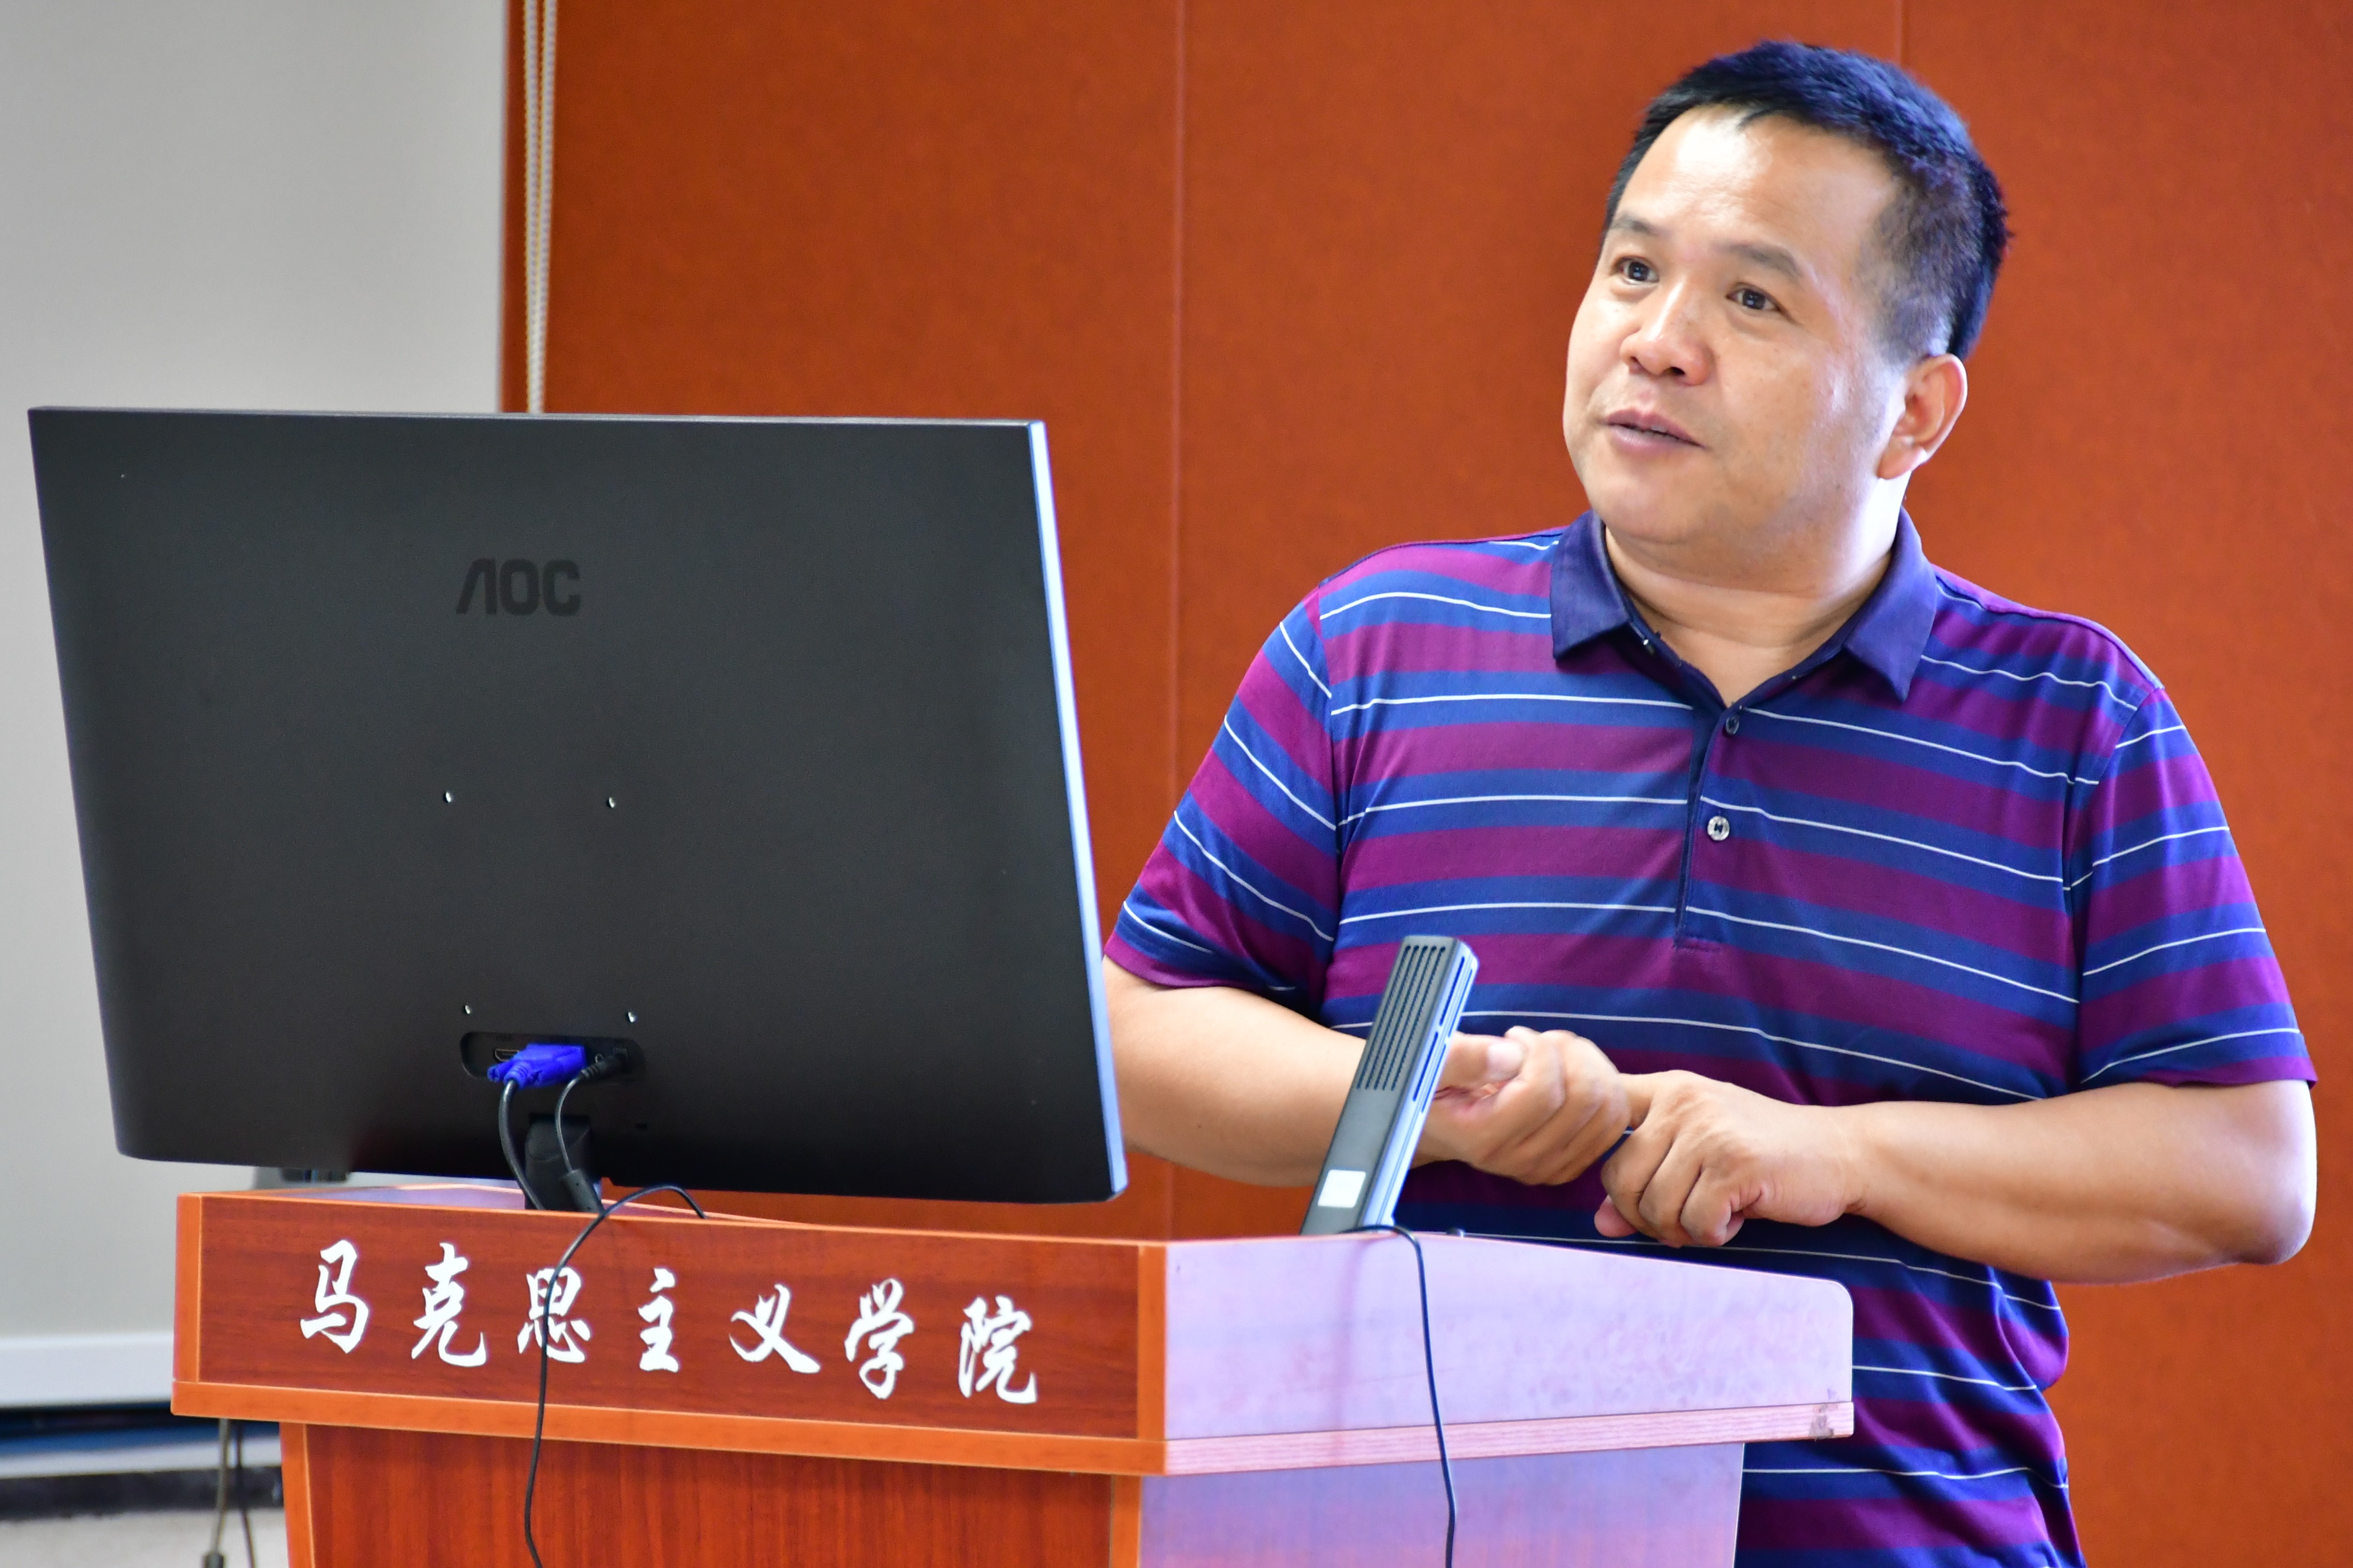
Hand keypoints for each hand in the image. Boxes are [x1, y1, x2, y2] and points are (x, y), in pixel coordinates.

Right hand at [1416, 1026, 1628, 1185]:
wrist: (1436, 1123)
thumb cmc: (1433, 1085)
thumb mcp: (1429, 1064)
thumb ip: (1462, 1058)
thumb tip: (1511, 1057)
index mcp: (1485, 1139)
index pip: (1543, 1091)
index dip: (1539, 1049)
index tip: (1513, 1036)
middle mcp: (1522, 1162)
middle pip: (1585, 1099)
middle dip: (1570, 1052)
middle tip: (1538, 1040)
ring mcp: (1551, 1167)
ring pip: (1609, 1108)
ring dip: (1590, 1064)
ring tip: (1555, 1052)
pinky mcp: (1571, 1162)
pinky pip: (1615, 1120)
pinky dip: (1604, 1082)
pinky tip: (1571, 1069)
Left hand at [1596, 1071, 1861, 1245]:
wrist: (1841, 1153)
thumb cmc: (1760, 1157)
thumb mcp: (1696, 1160)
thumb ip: (1645, 1183)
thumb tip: (1601, 1224)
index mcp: (1667, 1089)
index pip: (1601, 1113)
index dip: (1592, 1151)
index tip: (1623, 1178)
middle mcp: (1682, 1101)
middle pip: (1618, 1179)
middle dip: (1643, 1215)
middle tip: (1682, 1217)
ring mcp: (1709, 1130)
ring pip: (1655, 1207)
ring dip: (1682, 1228)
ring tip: (1716, 1211)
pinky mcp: (1735, 1164)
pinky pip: (1695, 1223)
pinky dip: (1713, 1234)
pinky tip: (1738, 1216)